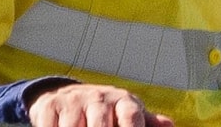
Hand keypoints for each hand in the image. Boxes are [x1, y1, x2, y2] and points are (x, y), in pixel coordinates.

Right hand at [27, 89, 169, 126]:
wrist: (67, 95)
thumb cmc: (106, 111)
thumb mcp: (126, 113)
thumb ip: (147, 122)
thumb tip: (170, 126)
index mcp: (122, 101)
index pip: (130, 114)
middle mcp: (98, 98)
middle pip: (100, 124)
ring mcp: (73, 101)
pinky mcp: (50, 107)